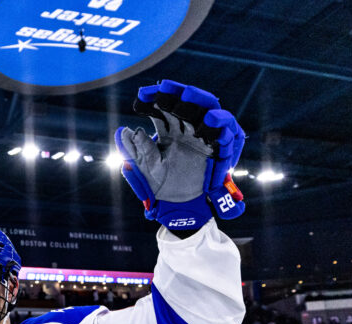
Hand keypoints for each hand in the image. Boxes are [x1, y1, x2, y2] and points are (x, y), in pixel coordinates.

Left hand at [116, 80, 245, 230]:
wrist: (175, 205)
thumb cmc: (158, 183)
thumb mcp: (143, 167)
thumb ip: (135, 149)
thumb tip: (124, 131)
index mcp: (168, 130)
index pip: (163, 107)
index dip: (153, 98)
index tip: (141, 95)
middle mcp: (187, 130)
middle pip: (187, 103)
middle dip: (177, 94)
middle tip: (163, 90)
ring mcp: (204, 139)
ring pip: (209, 112)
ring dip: (199, 104)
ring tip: (184, 103)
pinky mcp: (218, 152)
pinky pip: (227, 136)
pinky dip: (220, 127)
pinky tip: (208, 123)